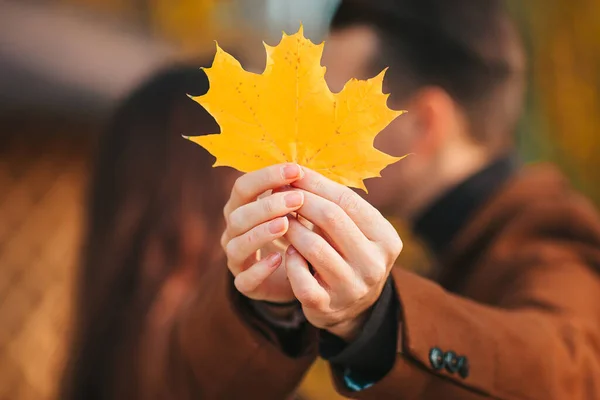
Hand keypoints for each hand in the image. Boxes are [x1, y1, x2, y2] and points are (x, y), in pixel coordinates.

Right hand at [221, 163, 305, 302]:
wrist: (297, 275)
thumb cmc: (297, 234)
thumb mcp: (297, 211)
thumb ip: (297, 192)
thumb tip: (309, 166)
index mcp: (241, 208)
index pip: (243, 187)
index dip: (266, 177)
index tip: (295, 170)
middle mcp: (233, 232)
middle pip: (237, 215)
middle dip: (267, 205)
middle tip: (297, 199)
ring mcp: (236, 259)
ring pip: (237, 244)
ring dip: (261, 233)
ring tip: (286, 225)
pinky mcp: (245, 285)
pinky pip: (245, 279)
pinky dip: (261, 268)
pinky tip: (280, 258)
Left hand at [284, 168, 402, 341]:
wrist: (354, 308)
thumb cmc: (350, 255)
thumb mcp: (358, 231)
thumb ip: (338, 205)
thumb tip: (301, 171)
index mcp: (386, 239)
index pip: (348, 201)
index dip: (317, 184)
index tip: (294, 172)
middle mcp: (373, 264)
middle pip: (331, 219)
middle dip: (301, 200)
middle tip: (280, 190)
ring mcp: (351, 288)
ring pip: (313, 247)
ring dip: (291, 227)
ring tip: (279, 217)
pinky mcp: (326, 307)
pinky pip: (300, 278)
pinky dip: (290, 261)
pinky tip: (286, 252)